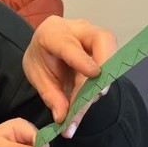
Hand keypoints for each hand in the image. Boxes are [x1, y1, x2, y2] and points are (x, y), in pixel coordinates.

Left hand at [23, 17, 116, 131]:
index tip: (93, 75)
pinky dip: (102, 84)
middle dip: (107, 64)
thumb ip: (50, 95)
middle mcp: (77, 29)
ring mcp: (94, 37)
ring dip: (103, 81)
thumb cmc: (41, 57)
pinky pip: (110, 63)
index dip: (82, 60)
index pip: (69, 44)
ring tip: (85, 105)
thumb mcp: (36, 76)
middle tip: (100, 92)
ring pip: (109, 53)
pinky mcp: (104, 49)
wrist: (46, 47)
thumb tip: (63, 117)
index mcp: (52, 32)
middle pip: (102, 38)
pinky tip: (89, 100)